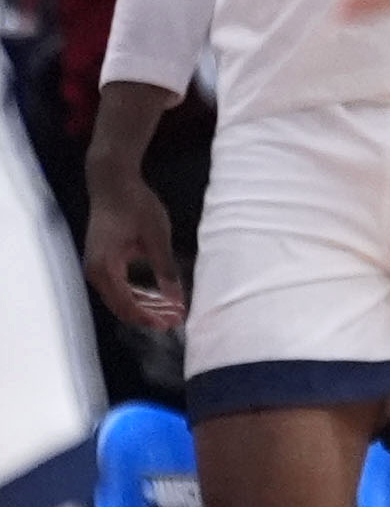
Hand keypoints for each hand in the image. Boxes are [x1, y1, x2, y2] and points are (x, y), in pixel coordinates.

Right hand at [83, 165, 182, 330]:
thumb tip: (176, 298)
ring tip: (173, 311)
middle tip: (178, 320)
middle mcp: (96, 273)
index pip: (126, 305)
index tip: (172, 324)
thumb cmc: (135, 204)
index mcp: (105, 268)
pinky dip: (139, 294)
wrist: (113, 182)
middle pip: (122, 306)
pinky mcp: (104, 262)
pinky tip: (160, 297)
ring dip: (147, 306)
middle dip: (150, 315)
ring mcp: (98, 268)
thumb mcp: (156, 236)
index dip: (149, 317)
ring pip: (122, 297)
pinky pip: (120, 286)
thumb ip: (165, 268)